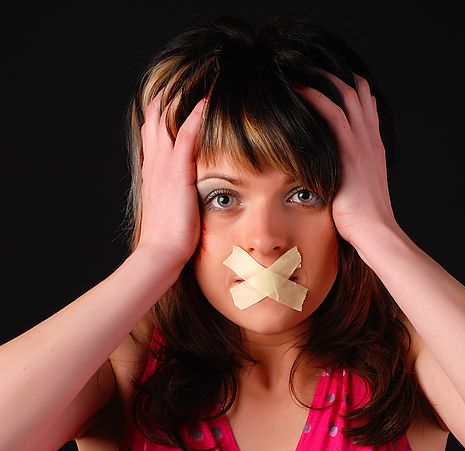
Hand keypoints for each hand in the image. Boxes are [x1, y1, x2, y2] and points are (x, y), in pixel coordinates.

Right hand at [136, 91, 205, 266]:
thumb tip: (183, 199)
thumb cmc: (167, 240)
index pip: (154, 134)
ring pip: (167, 119)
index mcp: (152, 173)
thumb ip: (174, 198)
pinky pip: (187, 134)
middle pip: (155, 119)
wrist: (160, 253)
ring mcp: (163, 166)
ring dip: (181, 97)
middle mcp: (154, 164)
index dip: (162, 114)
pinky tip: (207, 100)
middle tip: (184, 78)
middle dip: (168, 97)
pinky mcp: (177, 172)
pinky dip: (196, 115)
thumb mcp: (169, 212)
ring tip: (198, 79)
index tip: (174, 98)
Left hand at [294, 72, 402, 244]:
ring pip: (346, 97)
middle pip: (358, 94)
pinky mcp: (351, 153)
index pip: (366, 107)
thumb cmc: (364, 220)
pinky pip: (334, 115)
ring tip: (303, 72)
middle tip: (313, 67)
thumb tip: (333, 175)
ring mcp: (363, 144)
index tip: (332, 80)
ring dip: (324, 81)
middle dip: (336, 76)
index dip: (351, 89)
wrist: (376, 232)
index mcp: (373, 149)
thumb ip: (348, 175)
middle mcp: (370, 141)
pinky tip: (302, 90)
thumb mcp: (357, 192)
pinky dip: (317, 98)